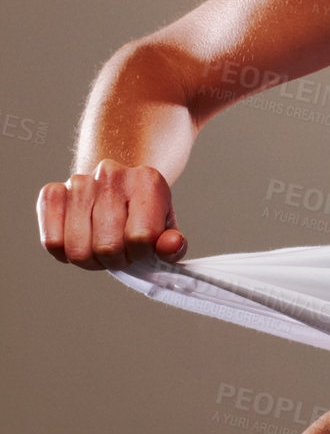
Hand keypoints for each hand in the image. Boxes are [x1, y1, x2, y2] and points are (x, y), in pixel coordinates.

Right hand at [37, 158, 187, 271]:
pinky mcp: (52, 193)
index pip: (141, 238)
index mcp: (148, 180)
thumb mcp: (165, 228)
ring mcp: (79, 181)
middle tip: (120, 249)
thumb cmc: (142, 214)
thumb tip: (171, 246)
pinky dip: (65, 252)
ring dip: (90, 259)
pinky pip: (52, 242)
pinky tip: (79, 239)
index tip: (141, 247)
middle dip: (115, 260)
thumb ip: (173, 244)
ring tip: (100, 245)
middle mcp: (111, 174)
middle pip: (107, 247)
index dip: (141, 254)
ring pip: (77, 250)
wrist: (117, 185)